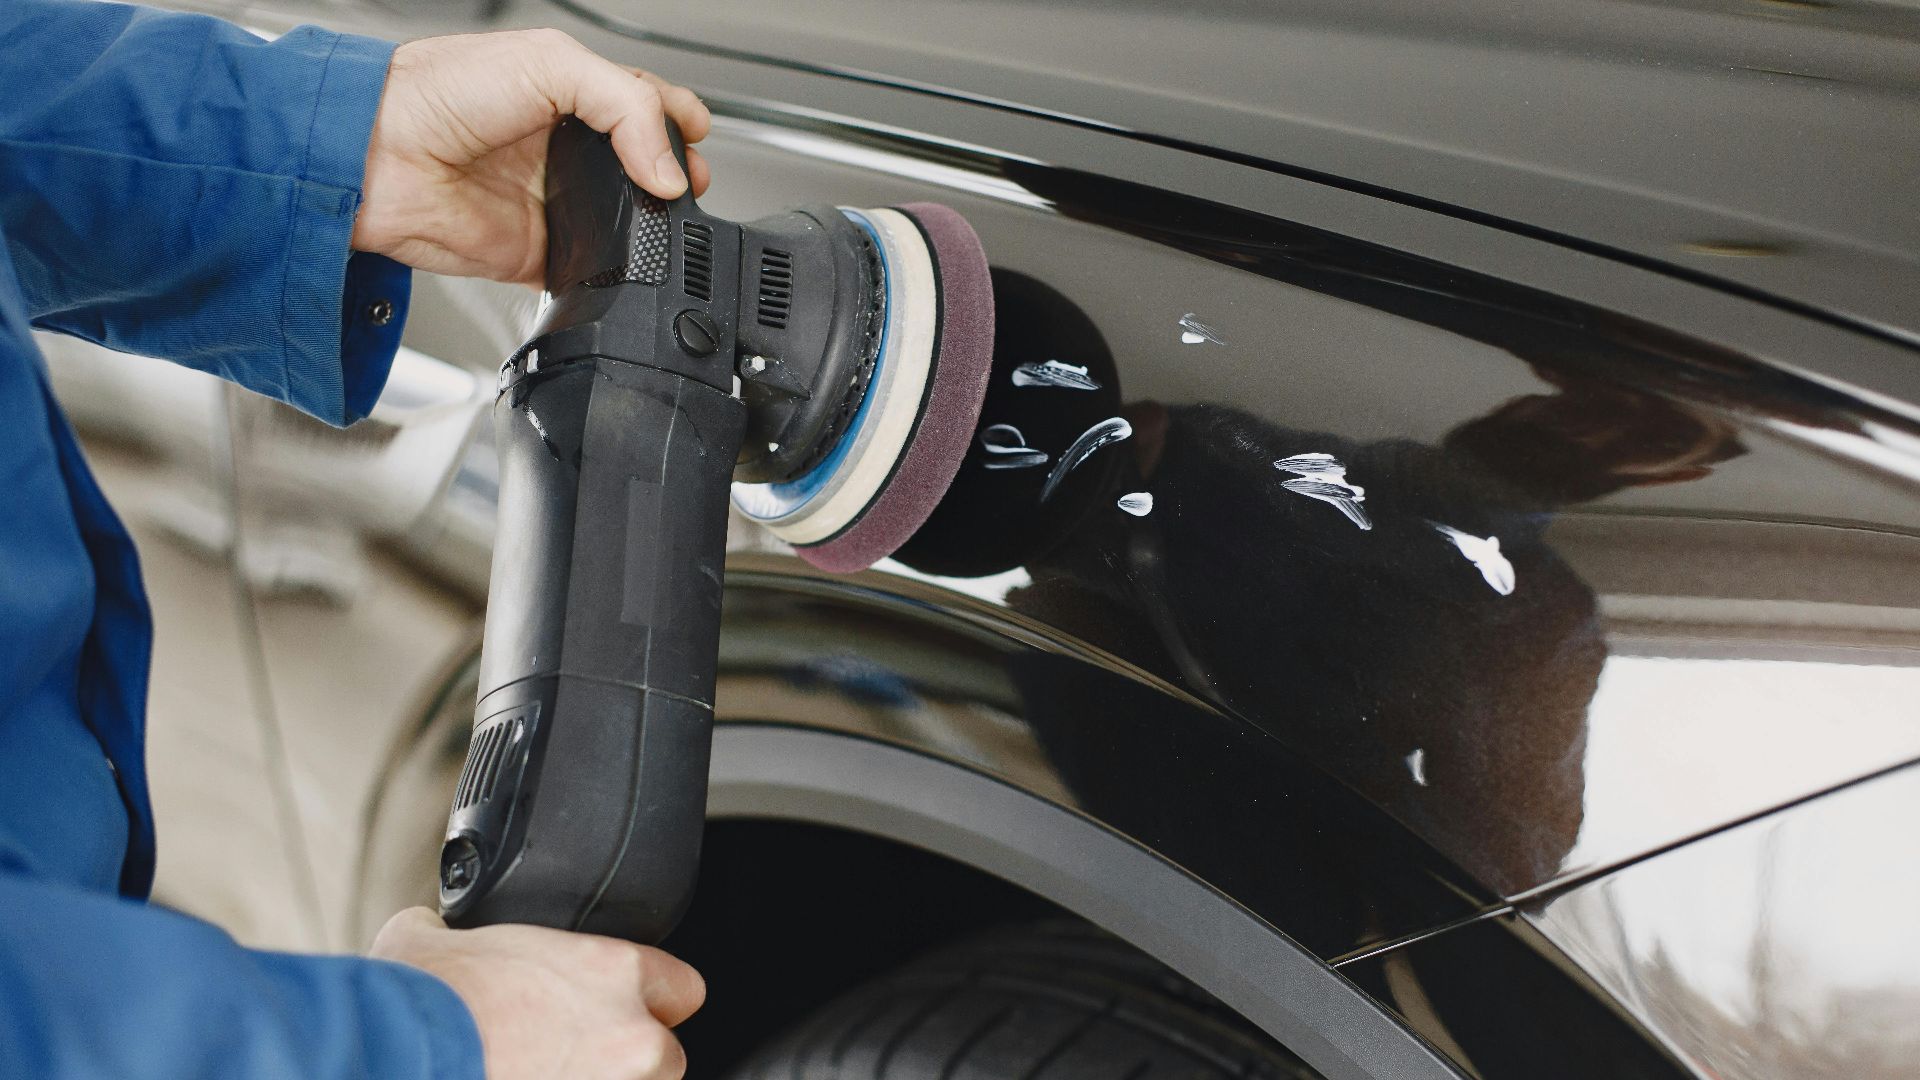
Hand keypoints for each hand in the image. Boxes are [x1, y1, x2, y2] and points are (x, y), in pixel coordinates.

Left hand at [351, 29, 712, 285]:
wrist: (378, 156)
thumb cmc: (437, 92)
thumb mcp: (549, 64)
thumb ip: (624, 108)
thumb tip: (669, 170)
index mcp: (567, 93)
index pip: (643, 105)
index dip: (678, 119)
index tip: (697, 134)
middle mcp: (562, 148)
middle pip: (644, 166)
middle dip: (677, 174)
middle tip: (691, 180)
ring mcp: (553, 200)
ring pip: (628, 219)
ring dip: (656, 223)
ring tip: (669, 215)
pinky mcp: (538, 251)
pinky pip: (593, 267)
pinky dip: (617, 268)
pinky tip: (630, 254)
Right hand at [371, 907, 704, 1079]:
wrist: (393, 1056)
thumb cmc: (419, 1003)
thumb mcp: (439, 938)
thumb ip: (460, 930)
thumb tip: (433, 925)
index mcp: (614, 972)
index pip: (682, 988)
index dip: (648, 1000)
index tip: (615, 1011)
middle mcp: (630, 1037)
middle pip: (665, 1056)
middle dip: (624, 1059)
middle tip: (570, 1057)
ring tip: (544, 1076)